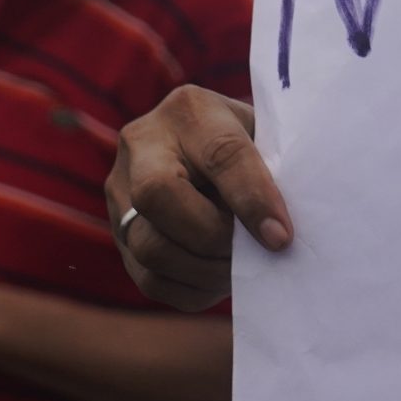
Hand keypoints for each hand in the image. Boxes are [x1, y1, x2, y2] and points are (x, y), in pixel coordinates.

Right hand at [105, 86, 292, 311]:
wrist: (208, 156)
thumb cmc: (250, 147)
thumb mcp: (265, 139)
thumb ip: (273, 173)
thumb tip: (277, 233)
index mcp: (190, 111)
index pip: (219, 154)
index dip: (251, 199)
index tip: (281, 237)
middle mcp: (141, 146)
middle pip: (157, 197)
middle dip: (214, 237)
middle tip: (252, 250)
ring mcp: (120, 193)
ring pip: (150, 247)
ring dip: (206, 270)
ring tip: (238, 264)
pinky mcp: (120, 236)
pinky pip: (152, 281)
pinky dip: (194, 289)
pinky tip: (219, 276)